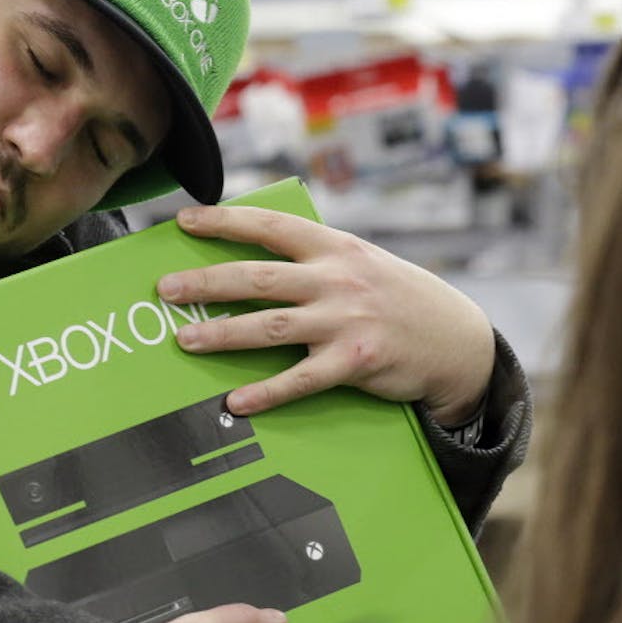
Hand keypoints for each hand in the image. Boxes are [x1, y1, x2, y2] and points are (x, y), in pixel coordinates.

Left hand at [156, 205, 493, 424]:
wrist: (455, 338)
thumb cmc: (395, 297)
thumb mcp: (359, 261)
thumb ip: (313, 258)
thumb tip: (254, 253)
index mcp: (333, 247)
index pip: (269, 226)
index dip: (224, 222)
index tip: (184, 221)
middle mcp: (336, 279)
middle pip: (258, 278)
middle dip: (206, 282)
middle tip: (166, 290)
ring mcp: (345, 321)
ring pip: (271, 326)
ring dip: (222, 334)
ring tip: (185, 340)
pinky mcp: (355, 362)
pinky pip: (301, 379)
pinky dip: (267, 392)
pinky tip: (236, 402)